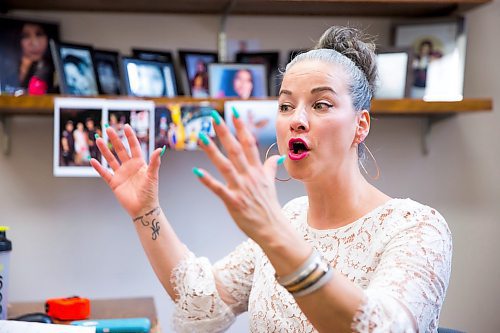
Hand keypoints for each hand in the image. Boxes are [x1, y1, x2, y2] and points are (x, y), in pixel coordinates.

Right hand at [90, 124, 163, 217]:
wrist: (143, 208)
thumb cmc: (150, 193)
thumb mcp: (153, 176)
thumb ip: (155, 162)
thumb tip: (159, 149)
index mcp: (139, 163)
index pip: (134, 147)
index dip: (130, 137)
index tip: (126, 126)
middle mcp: (129, 167)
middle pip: (121, 150)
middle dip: (115, 139)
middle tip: (108, 128)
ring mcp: (121, 174)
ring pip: (111, 159)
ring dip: (104, 150)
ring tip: (98, 140)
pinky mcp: (114, 183)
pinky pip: (104, 173)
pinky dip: (98, 167)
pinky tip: (92, 160)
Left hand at [194, 110, 286, 242]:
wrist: (273, 228)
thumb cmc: (269, 206)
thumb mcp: (271, 184)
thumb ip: (270, 167)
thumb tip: (276, 156)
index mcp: (257, 170)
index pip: (248, 143)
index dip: (240, 127)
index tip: (233, 112)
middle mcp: (249, 176)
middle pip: (235, 149)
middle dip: (224, 132)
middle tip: (213, 117)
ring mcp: (241, 188)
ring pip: (225, 165)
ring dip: (212, 151)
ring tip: (200, 137)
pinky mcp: (233, 202)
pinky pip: (218, 189)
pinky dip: (207, 181)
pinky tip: (196, 172)